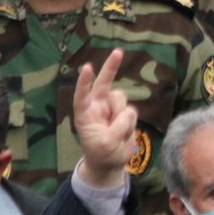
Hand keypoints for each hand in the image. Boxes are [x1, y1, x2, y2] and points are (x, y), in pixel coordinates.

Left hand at [72, 51, 139, 189]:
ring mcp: (112, 108)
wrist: (112, 162)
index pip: (82, 96)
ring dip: (122, 117)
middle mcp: (97, 106)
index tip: (88, 68)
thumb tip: (128, 113)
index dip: (84, 83)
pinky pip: (132, 111)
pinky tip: (124, 133)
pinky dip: (130, 124)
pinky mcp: (124, 112)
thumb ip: (116, 128)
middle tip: (118, 52)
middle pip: (104, 83)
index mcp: (84, 114)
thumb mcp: (105, 145)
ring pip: (122, 100)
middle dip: (111, 67)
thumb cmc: (101, 153)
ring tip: (117, 135)